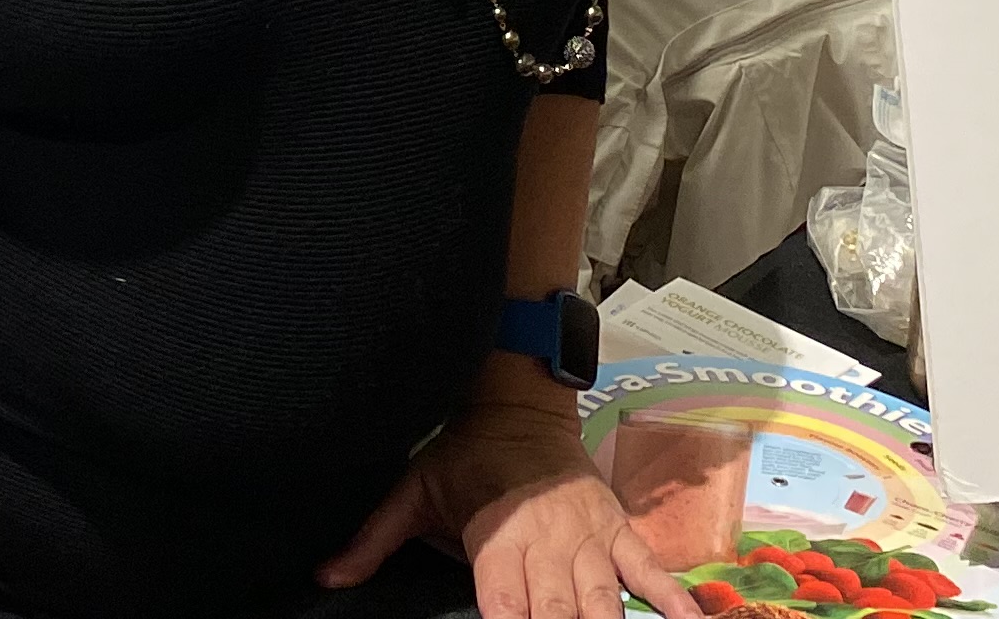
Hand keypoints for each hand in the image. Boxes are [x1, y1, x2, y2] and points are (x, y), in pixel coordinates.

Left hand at [319, 401, 701, 618]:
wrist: (517, 402)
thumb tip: (325, 575)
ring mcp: (589, 540)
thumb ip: (373, 539)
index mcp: (497, 544)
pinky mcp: (617, 530)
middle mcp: (548, 547)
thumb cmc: (462, 455)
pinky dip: (674, 603)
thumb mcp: (411, 491)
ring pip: (604, 606)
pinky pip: (650, 572)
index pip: (505, 614)